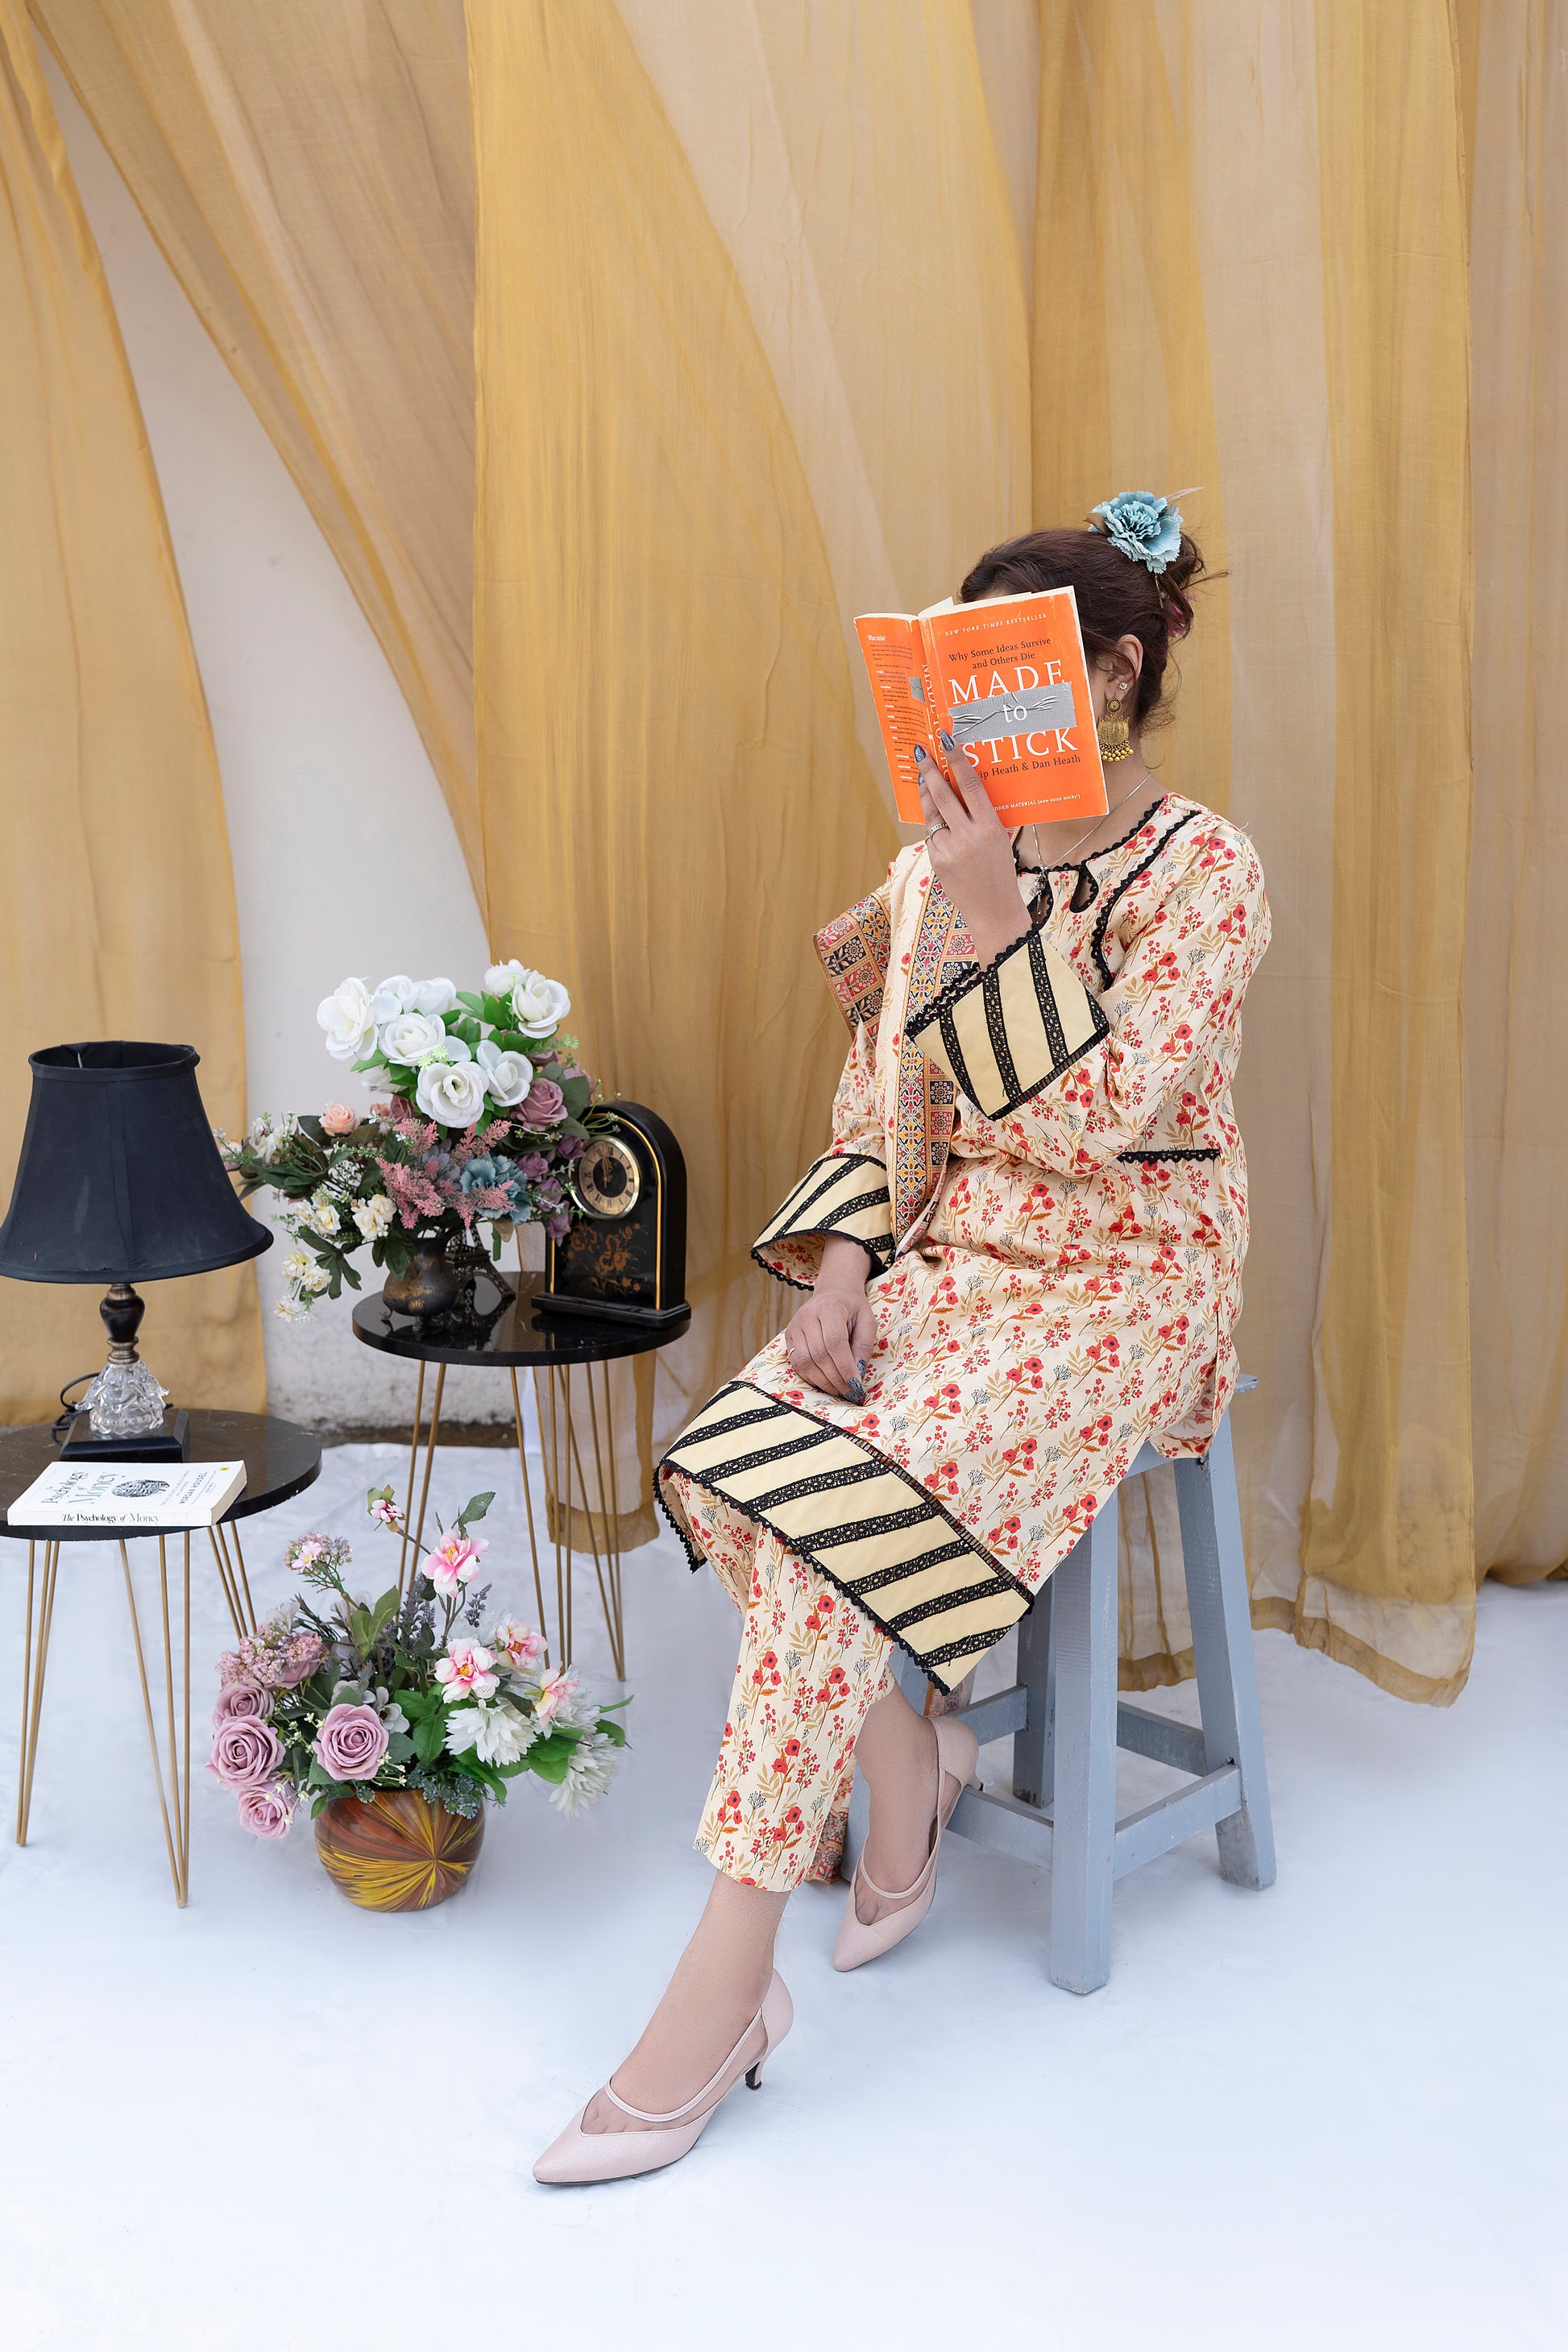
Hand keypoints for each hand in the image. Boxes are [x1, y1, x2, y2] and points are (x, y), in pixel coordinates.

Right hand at [785, 1245, 876, 1401]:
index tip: (856, 1384)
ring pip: (805, 1362)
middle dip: (836, 1378)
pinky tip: (825, 1382)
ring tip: (839, 1390)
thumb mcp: (867, 1321)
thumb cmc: (853, 1307)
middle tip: (850, 1392)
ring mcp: (794, 1325)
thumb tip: (857, 1372)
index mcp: (829, 1307)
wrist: (833, 1292)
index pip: (834, 1342)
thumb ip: (864, 1345)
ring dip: (823, 1381)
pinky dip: (811, 1378)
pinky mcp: (788, 1336)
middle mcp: (807, 1315)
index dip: (845, 1366)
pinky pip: (797, 1363)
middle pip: (818, 1355)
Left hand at [915, 735, 1032, 963]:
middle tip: (921, 752)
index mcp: (990, 828)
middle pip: (943, 795)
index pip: (971, 786)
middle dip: (930, 770)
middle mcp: (969, 837)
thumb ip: (982, 817)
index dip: (957, 760)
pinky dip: (934, 826)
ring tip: (924, 778)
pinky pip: (932, 836)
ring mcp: (950, 850)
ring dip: (926, 794)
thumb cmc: (1000, 871)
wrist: (993, 910)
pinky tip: (939, 822)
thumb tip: (962, 788)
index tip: (947, 740)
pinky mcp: (936, 862)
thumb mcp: (1000, 839)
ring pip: (932, 814)